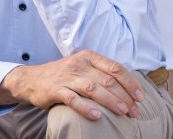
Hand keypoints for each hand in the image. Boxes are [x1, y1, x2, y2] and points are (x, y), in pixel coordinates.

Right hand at [0, 50, 144, 119]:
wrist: (32, 79)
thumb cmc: (63, 75)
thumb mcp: (82, 67)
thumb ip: (101, 72)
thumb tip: (128, 87)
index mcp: (88, 57)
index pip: (115, 68)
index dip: (130, 82)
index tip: (140, 97)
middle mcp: (79, 65)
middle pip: (107, 80)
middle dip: (124, 96)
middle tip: (134, 111)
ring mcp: (67, 77)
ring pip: (93, 88)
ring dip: (111, 101)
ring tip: (123, 112)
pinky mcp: (56, 90)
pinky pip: (73, 99)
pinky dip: (86, 108)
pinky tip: (97, 116)